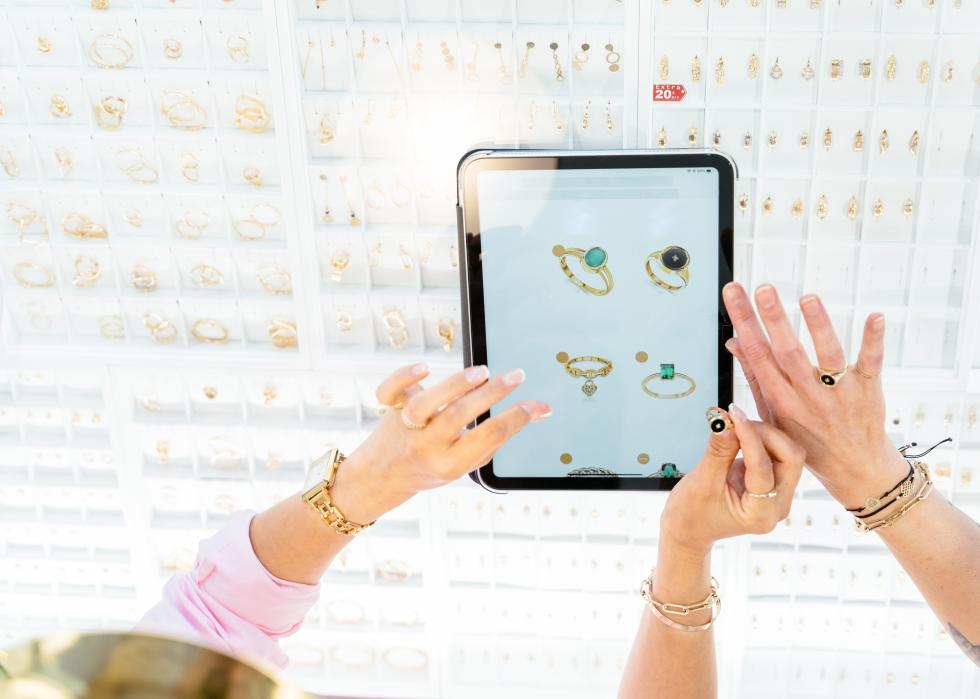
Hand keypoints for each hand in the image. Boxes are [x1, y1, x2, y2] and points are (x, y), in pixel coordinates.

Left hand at [330, 363, 551, 521]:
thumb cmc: (431, 466)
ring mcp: (406, 427)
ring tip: (482, 371)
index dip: (518, 419)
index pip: (489, 437)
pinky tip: (425, 367)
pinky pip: (390, 391)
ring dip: (454, 385)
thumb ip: (495, 439)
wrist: (382, 475)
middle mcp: (427, 446)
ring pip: (427, 403)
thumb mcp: (465, 463)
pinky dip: (404, 377)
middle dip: (491, 394)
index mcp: (450, 464)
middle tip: (516, 376)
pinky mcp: (391, 408)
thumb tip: (535, 413)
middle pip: (459, 416)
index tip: (539, 405)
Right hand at [659, 405, 804, 556]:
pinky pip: (776, 453)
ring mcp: (778, 494)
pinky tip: (739, 432)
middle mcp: (777, 506)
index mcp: (761, 514)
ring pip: (787, 453)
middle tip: (737, 420)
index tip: (732, 415)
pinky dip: (759, 439)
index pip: (764, 467)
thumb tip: (726, 422)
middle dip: (766, 434)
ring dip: (763, 434)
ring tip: (735, 425)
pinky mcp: (772, 482)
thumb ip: (718, 451)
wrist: (689, 529)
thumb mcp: (702, 482)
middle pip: (791, 458)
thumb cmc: (691, 514)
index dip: (749, 437)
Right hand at [721, 282, 906, 507]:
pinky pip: (870, 364)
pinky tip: (875, 316)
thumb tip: (735, 341)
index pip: (757, 355)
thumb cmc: (808, 440)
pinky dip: (872, 341)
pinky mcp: (867, 391)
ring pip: (827, 357)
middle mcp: (808, 397)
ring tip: (807, 298)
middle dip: (773, 320)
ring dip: (817, 326)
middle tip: (762, 289)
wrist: (854, 469)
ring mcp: (839, 394)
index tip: (734, 293)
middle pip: (787, 354)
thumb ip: (755, 375)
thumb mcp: (773, 413)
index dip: (744, 323)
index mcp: (781, 400)